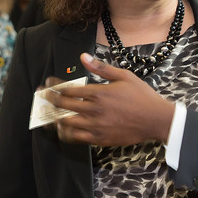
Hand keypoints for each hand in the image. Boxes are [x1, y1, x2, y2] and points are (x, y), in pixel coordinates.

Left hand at [52, 53, 174, 145]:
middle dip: (48, 100)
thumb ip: (101, 68)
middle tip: (41, 96)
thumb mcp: (124, 76)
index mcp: (98, 93)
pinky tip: (62, 128)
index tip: (47, 83)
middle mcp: (94, 111)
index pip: (68, 89)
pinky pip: (76, 138)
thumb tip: (83, 57)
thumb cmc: (141, 96)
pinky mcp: (99, 139)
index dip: (54, 86)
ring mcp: (95, 127)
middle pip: (62, 106)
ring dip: (53, 117)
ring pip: (65, 123)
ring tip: (47, 113)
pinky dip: (66, 133)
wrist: (155, 120)